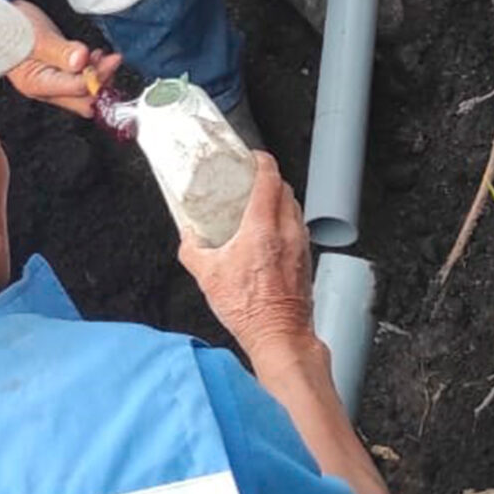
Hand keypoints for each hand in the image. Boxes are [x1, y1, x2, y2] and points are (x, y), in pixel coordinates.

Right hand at [6, 0, 122, 118]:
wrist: (1, 15)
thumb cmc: (12, 25)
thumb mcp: (38, 36)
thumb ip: (60, 51)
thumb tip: (81, 61)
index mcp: (37, 83)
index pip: (78, 90)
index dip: (98, 75)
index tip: (112, 59)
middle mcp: (44, 89)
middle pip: (83, 100)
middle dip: (101, 82)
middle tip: (110, 60)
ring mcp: (50, 84)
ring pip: (84, 94)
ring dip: (97, 77)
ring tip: (101, 56)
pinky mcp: (56, 76)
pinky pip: (79, 84)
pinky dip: (91, 73)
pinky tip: (93, 58)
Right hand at [175, 153, 316, 354]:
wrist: (280, 336)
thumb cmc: (249, 309)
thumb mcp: (207, 276)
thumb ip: (193, 250)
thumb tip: (188, 237)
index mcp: (262, 228)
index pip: (269, 179)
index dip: (262, 161)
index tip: (252, 157)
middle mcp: (286, 231)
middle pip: (285, 189)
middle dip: (270, 179)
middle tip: (252, 180)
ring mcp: (300, 245)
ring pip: (294, 208)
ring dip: (280, 200)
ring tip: (261, 205)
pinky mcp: (306, 260)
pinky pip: (298, 228)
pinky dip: (286, 221)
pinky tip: (271, 235)